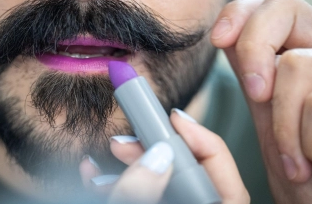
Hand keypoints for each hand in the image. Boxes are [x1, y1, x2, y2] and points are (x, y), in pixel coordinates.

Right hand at [79, 109, 248, 203]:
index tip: (170, 116)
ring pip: (156, 177)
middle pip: (184, 167)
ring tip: (108, 149)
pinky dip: (114, 179)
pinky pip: (137, 189)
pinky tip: (92, 171)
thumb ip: (142, 193)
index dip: (199, 137)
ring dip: (130, 160)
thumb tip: (156, 155)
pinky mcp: (147, 203)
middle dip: (153, 145)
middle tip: (128, 134)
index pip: (219, 168)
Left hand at [211, 0, 311, 202]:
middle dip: (253, 49)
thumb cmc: (300, 166)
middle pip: (282, 5)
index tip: (218, 39)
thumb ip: (252, 72)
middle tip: (258, 95)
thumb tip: (222, 36)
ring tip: (294, 156)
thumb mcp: (269, 113)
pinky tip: (310, 159)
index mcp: (295, 55)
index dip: (239, 12)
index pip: (269, 4)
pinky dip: (302, 140)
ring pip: (295, 63)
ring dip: (284, 124)